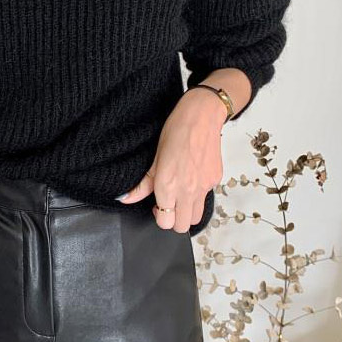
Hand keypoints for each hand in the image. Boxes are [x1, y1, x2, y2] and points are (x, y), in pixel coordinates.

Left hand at [117, 87, 226, 231]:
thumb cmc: (176, 131)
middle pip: (182, 226)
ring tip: (181, 194)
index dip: (160, 217)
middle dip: (174, 220)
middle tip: (169, 203)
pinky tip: (192, 178)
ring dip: (188, 211)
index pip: (166, 222)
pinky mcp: (215, 179)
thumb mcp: (154, 158)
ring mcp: (204, 186)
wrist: (202, 115)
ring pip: (196, 217)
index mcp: (168, 186)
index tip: (157, 206)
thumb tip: (126, 198)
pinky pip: (206, 197)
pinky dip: (199, 195)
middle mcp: (187, 190)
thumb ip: (142, 184)